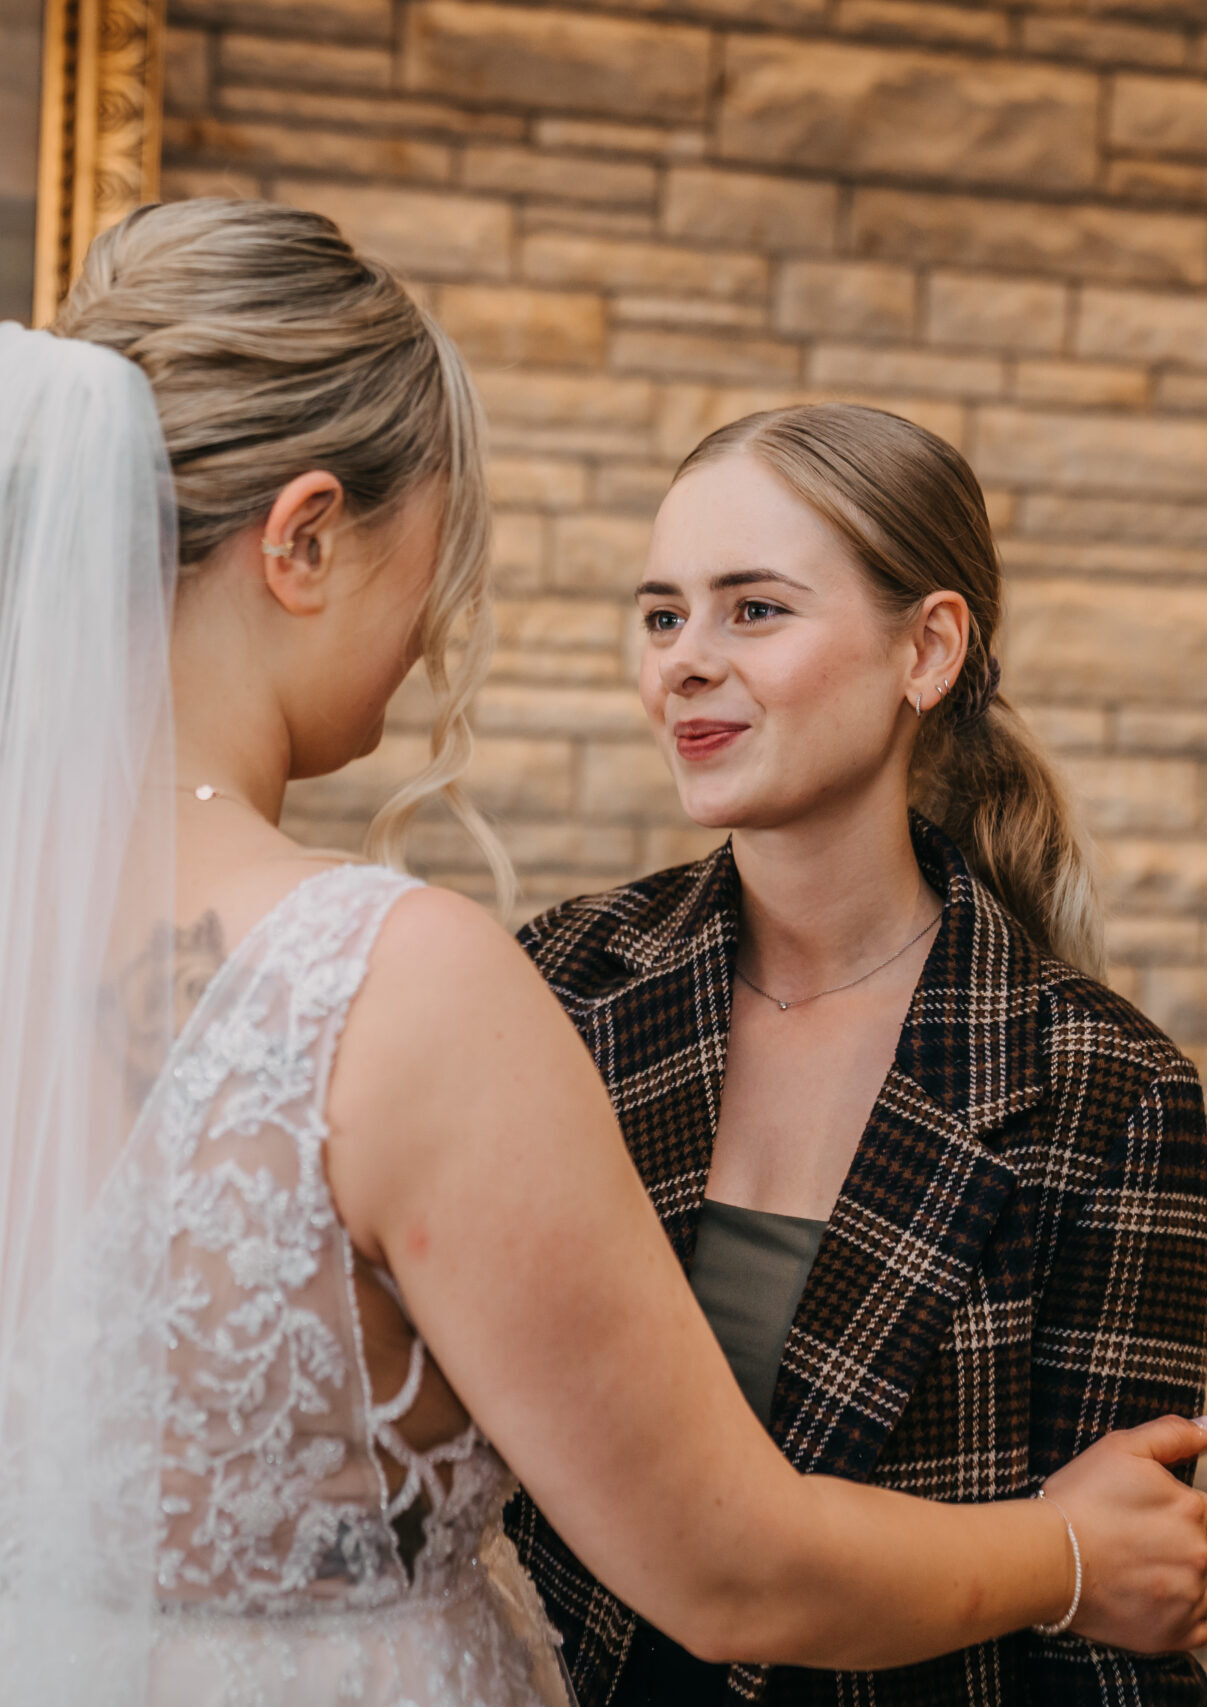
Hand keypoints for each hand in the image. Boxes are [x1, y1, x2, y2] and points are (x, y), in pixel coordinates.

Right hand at [1042, 1415, 1206, 1651]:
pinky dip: (1185, 1613)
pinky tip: (1152, 1596)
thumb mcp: (1122, 1449)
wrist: (1047, 1558)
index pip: (1204, 1512)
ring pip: (1206, 1586)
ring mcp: (1193, 1599)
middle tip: (1139, 1543)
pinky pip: (1203, 1626)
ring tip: (1143, 1569)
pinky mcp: (1180, 1634)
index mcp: (1193, 1510)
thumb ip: (1172, 1435)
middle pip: (1204, 1548)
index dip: (1176, 1513)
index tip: (1151, 1520)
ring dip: (1184, 1577)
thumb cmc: (1080, 1501)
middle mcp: (1202, 1556)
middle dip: (1179, 1544)